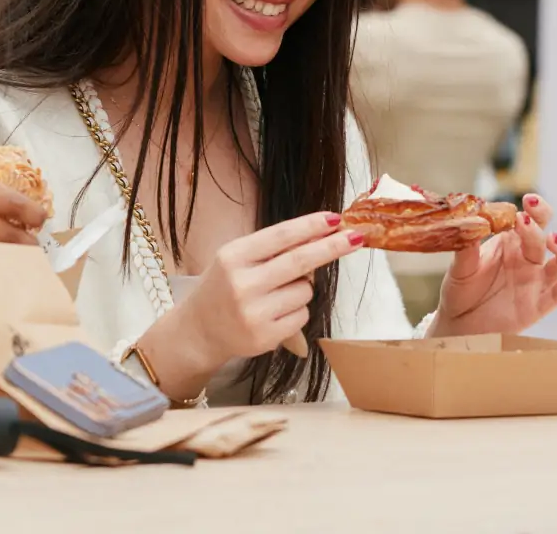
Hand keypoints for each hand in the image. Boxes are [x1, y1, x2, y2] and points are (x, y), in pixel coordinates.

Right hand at [134, 213, 360, 400]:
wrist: (200, 329)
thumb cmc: (225, 286)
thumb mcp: (237, 258)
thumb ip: (272, 248)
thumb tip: (320, 235)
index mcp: (234, 256)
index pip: (281, 236)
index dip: (311, 226)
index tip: (336, 218)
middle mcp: (242, 284)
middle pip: (300, 261)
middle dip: (332, 247)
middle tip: (356, 237)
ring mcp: (253, 313)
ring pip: (305, 291)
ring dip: (303, 288)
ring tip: (277, 293)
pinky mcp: (265, 337)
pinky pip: (302, 316)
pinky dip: (298, 311)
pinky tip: (276, 312)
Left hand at [429, 194, 556, 338]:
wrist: (458, 326)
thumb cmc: (460, 291)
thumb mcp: (460, 267)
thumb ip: (466, 247)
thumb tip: (469, 223)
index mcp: (510, 242)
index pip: (528, 219)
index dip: (533, 209)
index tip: (528, 200)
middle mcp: (527, 258)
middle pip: (543, 236)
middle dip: (540, 223)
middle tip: (529, 217)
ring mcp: (535, 281)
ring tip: (555, 240)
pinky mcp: (539, 305)